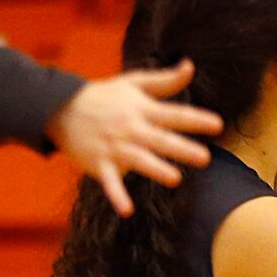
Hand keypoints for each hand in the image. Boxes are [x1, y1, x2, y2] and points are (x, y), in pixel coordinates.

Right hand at [45, 61, 222, 215]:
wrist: (58, 108)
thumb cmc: (103, 96)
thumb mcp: (133, 83)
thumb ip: (165, 80)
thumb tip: (190, 66)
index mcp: (142, 110)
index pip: (174, 114)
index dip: (196, 119)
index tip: (218, 124)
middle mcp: (131, 129)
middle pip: (160, 140)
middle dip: (182, 149)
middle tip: (205, 158)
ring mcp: (114, 147)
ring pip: (138, 160)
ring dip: (155, 169)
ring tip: (174, 179)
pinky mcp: (98, 163)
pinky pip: (109, 182)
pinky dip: (116, 195)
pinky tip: (127, 210)